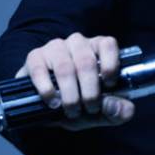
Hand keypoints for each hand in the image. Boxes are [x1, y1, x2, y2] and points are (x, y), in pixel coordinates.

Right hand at [15, 33, 134, 130]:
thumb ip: (117, 111)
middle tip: (90, 108)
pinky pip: (39, 69)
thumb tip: (119, 107)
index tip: (110, 86)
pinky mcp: (35, 57)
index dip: (111, 64)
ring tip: (72, 110)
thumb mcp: (102, 111)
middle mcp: (77, 43)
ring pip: (65, 67)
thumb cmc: (80, 102)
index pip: (108, 44)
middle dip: (90, 91)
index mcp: (98, 48)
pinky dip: (47, 89)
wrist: (48, 105)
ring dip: (70, 94)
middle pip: (86, 61)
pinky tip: (53, 102)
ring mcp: (55, 48)